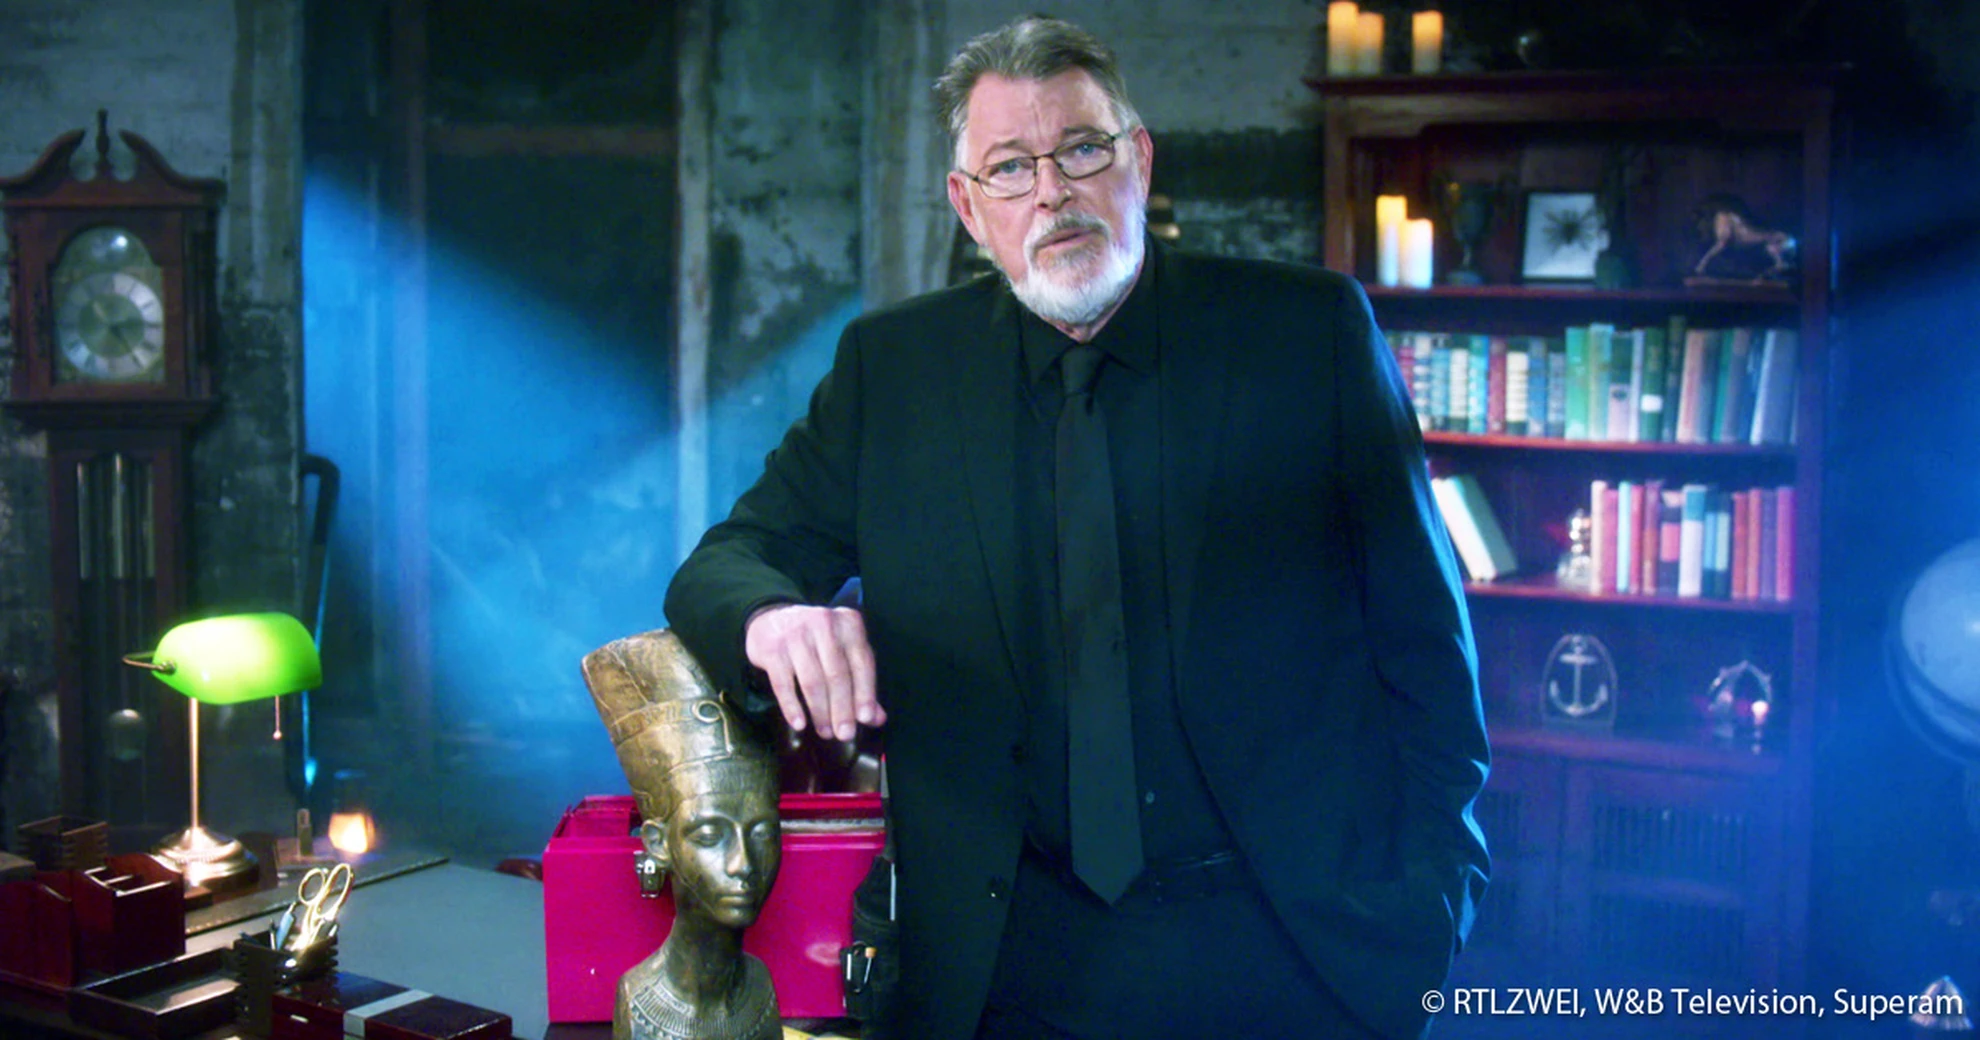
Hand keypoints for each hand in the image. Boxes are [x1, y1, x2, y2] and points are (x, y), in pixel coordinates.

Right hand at [744, 604, 883, 740]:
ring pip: (812, 681)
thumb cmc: (816, 642)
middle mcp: (824, 624)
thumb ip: (860, 682)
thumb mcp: (842, 652)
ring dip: (820, 712)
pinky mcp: (772, 649)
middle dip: (842, 709)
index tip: (866, 719)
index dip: (865, 693)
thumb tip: (877, 718)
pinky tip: (799, 724)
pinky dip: (792, 707)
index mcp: (849, 623)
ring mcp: (796, 634)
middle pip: (837, 674)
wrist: (772, 621)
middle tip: (844, 734)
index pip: (862, 662)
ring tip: (826, 732)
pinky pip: (784, 684)